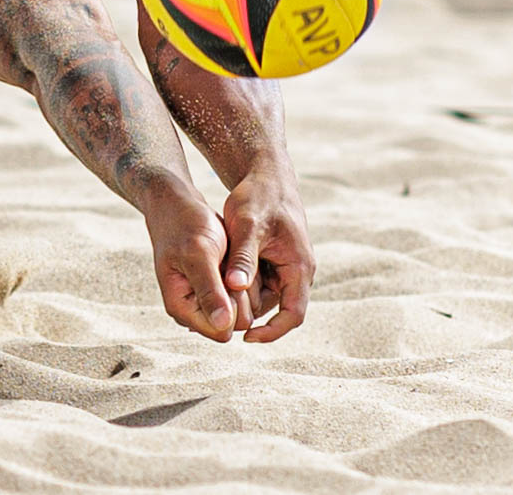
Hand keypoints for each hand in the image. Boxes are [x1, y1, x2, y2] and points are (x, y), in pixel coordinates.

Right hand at [142, 186, 237, 341]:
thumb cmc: (185, 225)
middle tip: (228, 261)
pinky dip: (245, 279)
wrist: (180, 205)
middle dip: (240, 294)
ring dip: (244, 285)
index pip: (222, 330)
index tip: (226, 273)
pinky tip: (232, 259)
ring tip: (229, 258)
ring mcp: (205, 302)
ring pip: (243, 310)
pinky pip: (243, 297)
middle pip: (235, 323)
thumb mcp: (199, 254)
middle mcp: (193, 310)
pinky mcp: (216, 291)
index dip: (233, 305)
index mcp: (181, 308)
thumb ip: (210, 290)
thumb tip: (222, 325)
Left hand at [219, 163, 314, 342]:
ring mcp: (286, 265)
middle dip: (249, 315)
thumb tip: (235, 287)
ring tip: (212, 301)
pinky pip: (258, 281)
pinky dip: (240, 285)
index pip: (293, 315)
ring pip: (263, 295)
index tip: (245, 338)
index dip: (272, 332)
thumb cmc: (258, 197)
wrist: (265, 174)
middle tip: (218, 317)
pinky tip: (216, 284)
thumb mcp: (247, 226)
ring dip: (242, 299)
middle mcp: (297, 270)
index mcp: (299, 266)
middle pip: (274, 307)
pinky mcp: (274, 259)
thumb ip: (243, 257)